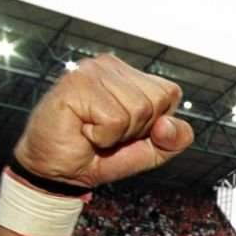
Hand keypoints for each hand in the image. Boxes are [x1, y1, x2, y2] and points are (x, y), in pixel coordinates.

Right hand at [13, 54, 193, 188]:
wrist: (59, 171)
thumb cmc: (101, 155)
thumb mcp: (152, 151)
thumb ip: (175, 138)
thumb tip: (167, 123)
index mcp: (130, 74)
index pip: (170, 94)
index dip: (155, 124)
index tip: (126, 130)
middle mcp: (111, 64)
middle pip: (157, 101)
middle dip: (137, 129)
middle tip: (106, 132)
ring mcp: (93, 70)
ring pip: (138, 110)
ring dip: (118, 134)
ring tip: (93, 130)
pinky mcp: (77, 82)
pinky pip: (115, 120)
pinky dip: (102, 137)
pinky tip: (82, 130)